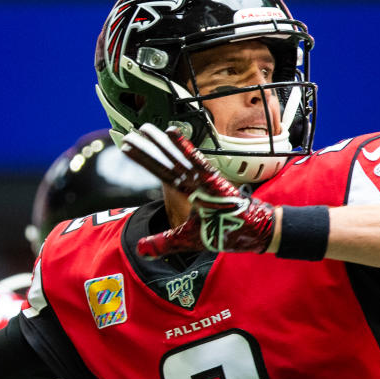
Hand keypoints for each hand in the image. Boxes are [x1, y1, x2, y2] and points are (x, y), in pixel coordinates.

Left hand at [120, 124, 275, 257]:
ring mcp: (203, 180)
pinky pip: (196, 162)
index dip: (145, 161)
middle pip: (164, 162)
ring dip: (160, 144)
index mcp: (187, 192)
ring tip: (144, 128)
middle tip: (129, 133)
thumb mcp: (185, 240)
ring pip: (176, 159)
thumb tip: (139, 249)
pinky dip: (185, 148)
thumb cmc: (223, 231)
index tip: (128, 147)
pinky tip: (172, 132)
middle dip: (147, 148)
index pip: (161, 173)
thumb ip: (161, 243)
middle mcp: (192, 182)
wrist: (251, 233)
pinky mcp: (214, 181)